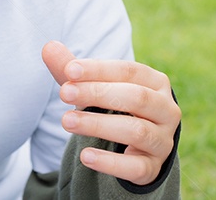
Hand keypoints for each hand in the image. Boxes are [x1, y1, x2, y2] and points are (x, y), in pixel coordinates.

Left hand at [42, 40, 179, 185]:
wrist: (137, 147)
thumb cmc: (113, 106)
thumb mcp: (94, 86)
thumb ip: (72, 69)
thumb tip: (48, 47)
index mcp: (155, 83)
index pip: (129, 71)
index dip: (99, 70)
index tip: (69, 71)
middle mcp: (166, 110)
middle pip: (137, 98)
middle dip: (98, 94)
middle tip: (64, 93)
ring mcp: (162, 141)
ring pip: (137, 131)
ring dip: (99, 125)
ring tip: (66, 121)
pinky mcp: (153, 168)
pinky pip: (137, 167)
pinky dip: (111, 163)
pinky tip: (85, 156)